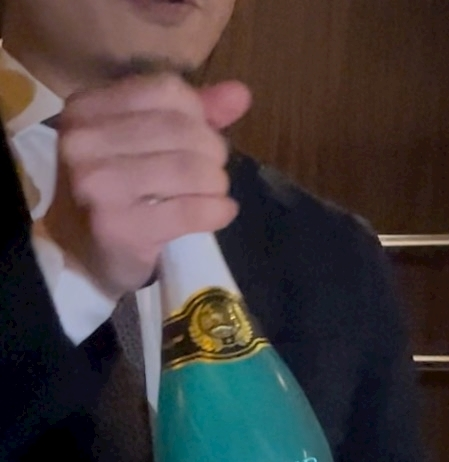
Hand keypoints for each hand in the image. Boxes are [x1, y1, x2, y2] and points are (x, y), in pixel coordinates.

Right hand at [43, 73, 250, 297]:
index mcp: (85, 108)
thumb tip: (240, 94)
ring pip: (188, 168)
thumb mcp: (141, 143)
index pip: (165, 90)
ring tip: (214, 193)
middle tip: (212, 174)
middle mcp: (84, 141)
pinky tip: (220, 213)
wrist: (79, 256)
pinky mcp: (118, 227)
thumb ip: (190, 114)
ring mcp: (98, 186)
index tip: (199, 141)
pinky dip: (215, 211)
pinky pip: (188, 211)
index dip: (198, 115)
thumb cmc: (113, 194)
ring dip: (215, 183)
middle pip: (180, 128)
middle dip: (211, 152)